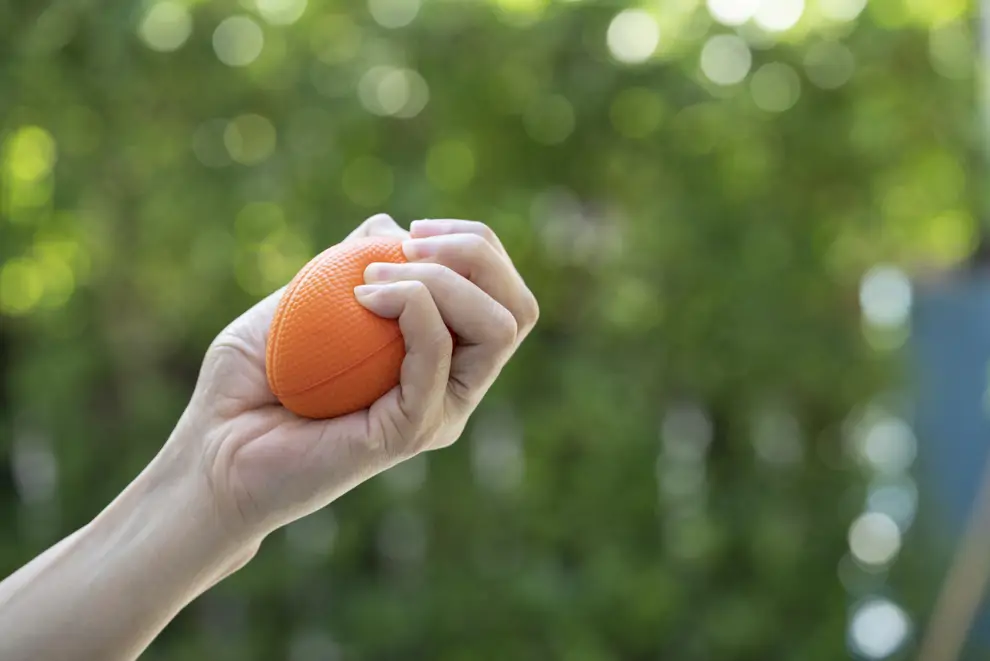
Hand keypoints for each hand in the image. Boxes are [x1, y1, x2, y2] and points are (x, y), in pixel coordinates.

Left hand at [167, 214, 538, 543]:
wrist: (214, 446)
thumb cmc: (255, 376)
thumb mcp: (306, 294)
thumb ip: (353, 262)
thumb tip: (395, 226)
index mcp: (440, 356)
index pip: (503, 295)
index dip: (476, 246)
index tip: (413, 230)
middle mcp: (450, 386)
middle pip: (518, 309)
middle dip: (476, 254)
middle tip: (408, 246)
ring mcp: (436, 412)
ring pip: (498, 330)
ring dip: (443, 280)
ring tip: (375, 277)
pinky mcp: (409, 432)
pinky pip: (437, 358)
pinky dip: (411, 306)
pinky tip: (361, 296)